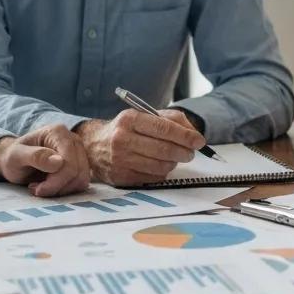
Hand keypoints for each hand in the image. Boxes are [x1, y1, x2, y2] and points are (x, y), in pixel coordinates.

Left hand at [0, 125, 90, 197]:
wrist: (15, 160)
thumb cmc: (13, 156)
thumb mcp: (16, 156)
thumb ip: (35, 156)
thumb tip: (59, 162)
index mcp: (58, 132)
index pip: (69, 163)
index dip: (56, 181)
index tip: (37, 189)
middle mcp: (73, 140)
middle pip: (77, 172)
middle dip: (57, 187)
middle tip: (37, 188)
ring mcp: (79, 152)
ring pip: (81, 180)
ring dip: (61, 189)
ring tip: (41, 186)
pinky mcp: (80, 164)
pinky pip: (80, 183)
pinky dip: (65, 189)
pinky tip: (49, 186)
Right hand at [75, 109, 204, 185]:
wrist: (93, 145)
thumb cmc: (126, 129)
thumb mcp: (144, 116)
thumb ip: (171, 119)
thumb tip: (193, 133)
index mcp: (129, 119)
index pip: (163, 128)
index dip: (185, 136)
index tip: (199, 141)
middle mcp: (122, 139)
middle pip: (164, 149)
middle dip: (184, 152)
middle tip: (191, 152)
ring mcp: (120, 160)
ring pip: (160, 165)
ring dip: (174, 162)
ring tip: (174, 157)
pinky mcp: (121, 177)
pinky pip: (152, 177)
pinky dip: (162, 172)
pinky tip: (159, 165)